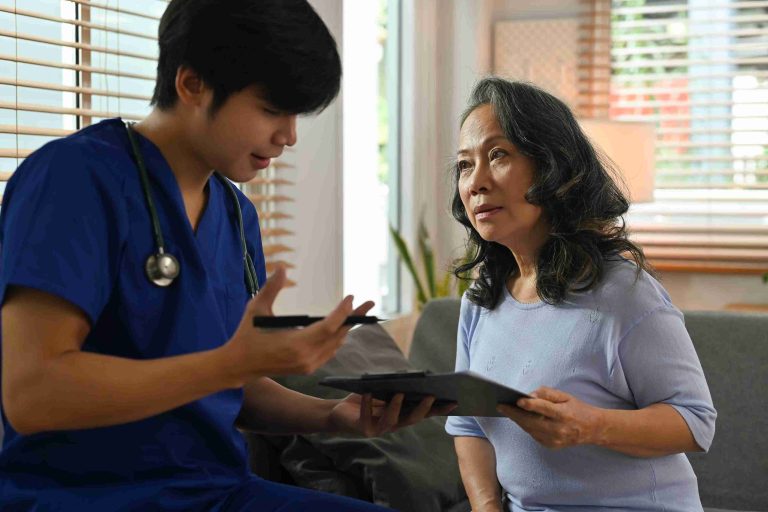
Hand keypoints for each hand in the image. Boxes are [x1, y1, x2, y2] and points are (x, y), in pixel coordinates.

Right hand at [222, 266, 375, 384]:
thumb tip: (282, 268)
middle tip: (370, 303)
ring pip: (336, 344)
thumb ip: (271, 288)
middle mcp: (307, 357)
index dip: (343, 312)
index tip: (351, 297)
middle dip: (355, 318)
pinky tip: (342, 328)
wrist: (239, 366)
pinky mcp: (307, 368)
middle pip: (339, 335)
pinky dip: (337, 338)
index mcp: (296, 344)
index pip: (329, 326)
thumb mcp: (256, 309)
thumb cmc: (246, 335)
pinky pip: (330, 352)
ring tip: (359, 312)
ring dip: (347, 328)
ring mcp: (308, 365)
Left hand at [329, 393, 456, 436]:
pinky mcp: (364, 429)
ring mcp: (380, 429)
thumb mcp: (382, 390)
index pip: (423, 413)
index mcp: (401, 415)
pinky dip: (367, 404)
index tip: (454, 401)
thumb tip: (412, 376)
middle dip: (422, 408)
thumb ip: (396, 387)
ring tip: (399, 393)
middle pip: (412, 418)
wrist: (338, 413)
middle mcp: (393, 424)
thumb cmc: (364, 398)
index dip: (438, 409)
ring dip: (396, 406)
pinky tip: (368, 392)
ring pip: (392, 420)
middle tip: (431, 396)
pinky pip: (367, 417)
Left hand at [496, 387, 603, 449]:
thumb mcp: (565, 396)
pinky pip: (533, 434)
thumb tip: (530, 395)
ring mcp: (554, 440)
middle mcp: (558, 429)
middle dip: (514, 413)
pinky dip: (525, 426)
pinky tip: (518, 418)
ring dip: (517, 419)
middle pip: (532, 421)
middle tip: (500, 406)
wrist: (591, 429)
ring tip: (505, 410)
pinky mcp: (550, 445)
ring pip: (530, 429)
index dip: (531, 405)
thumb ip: (547, 394)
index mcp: (564, 414)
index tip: (518, 400)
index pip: (545, 409)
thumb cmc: (576, 408)